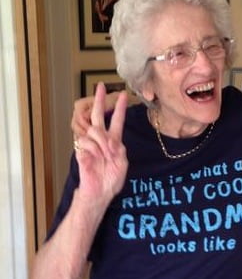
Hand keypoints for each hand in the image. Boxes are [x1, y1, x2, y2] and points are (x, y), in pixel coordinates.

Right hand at [73, 82, 127, 207]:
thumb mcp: (122, 163)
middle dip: (100, 100)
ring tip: (106, 154)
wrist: (100, 192)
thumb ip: (118, 148)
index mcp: (114, 142)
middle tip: (101, 86)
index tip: (124, 95)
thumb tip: (109, 138)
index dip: (120, 109)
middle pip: (99, 116)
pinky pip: (85, 141)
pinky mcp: (81, 150)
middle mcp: (102, 140)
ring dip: (102, 141)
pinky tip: (96, 157)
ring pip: (94, 130)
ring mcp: (90, 144)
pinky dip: (93, 149)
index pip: (117, 121)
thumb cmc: (111, 180)